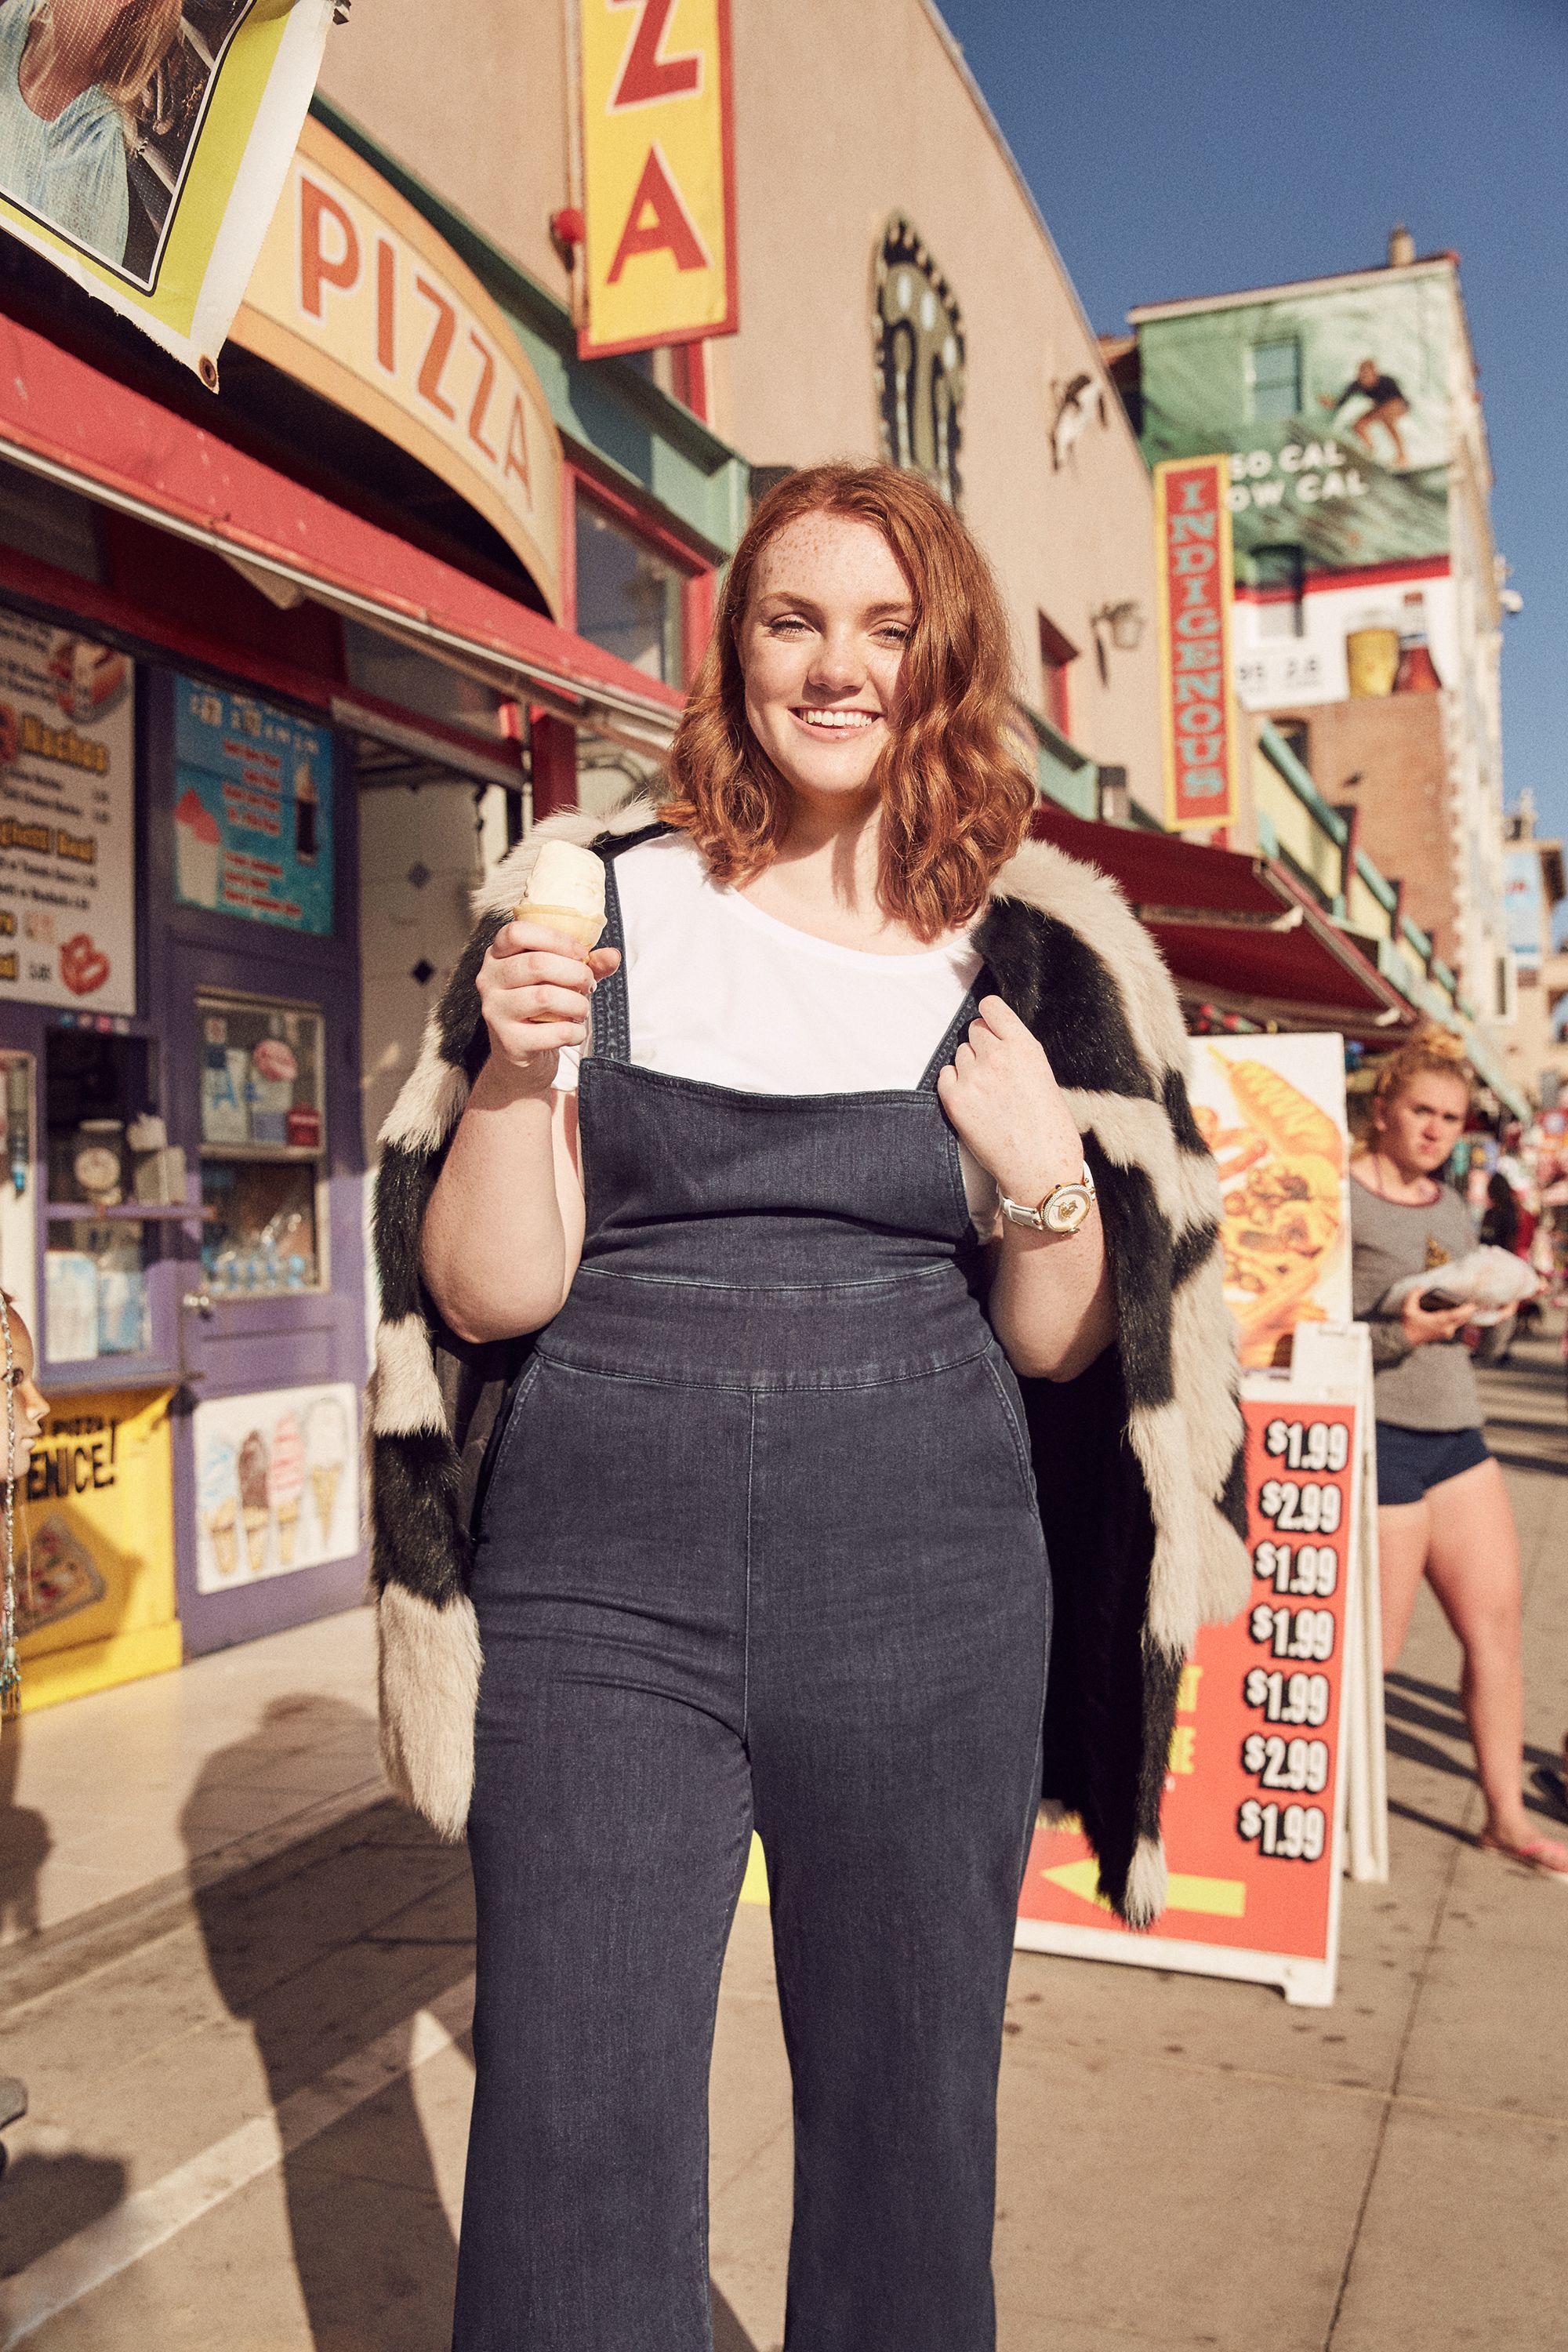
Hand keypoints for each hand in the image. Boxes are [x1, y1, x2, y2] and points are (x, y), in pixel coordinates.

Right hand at [476, 919, 621, 1095]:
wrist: (520, 1054)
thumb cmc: (541, 1007)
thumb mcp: (562, 978)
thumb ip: (587, 964)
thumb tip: (612, 956)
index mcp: (498, 955)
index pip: (517, 932)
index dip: (556, 939)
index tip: (580, 954)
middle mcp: (488, 979)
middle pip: (537, 964)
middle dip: (576, 974)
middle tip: (588, 985)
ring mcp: (495, 1010)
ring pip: (545, 997)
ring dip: (577, 1004)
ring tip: (582, 1010)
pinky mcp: (509, 1041)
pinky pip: (554, 1032)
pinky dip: (575, 1032)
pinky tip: (575, 1032)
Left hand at [935, 995, 1082, 1204]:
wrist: (1040, 1168)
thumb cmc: (1051, 1130)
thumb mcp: (1045, 1077)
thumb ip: (1020, 1055)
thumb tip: (998, 1042)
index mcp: (1024, 1047)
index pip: (991, 1007)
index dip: (989, 1016)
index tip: (990, 1024)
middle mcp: (996, 1056)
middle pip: (974, 1030)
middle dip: (982, 1045)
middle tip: (994, 1069)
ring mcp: (973, 1077)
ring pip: (960, 1054)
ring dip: (969, 1066)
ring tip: (988, 1092)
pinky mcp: (954, 1099)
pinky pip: (945, 1075)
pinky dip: (954, 1084)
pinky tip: (973, 1101)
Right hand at [1399, 1291, 1476, 1347]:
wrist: (1406, 1339)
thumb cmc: (1408, 1325)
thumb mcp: (1408, 1308)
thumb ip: (1414, 1295)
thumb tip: (1421, 1287)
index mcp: (1439, 1321)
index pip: (1457, 1315)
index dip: (1466, 1310)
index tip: (1473, 1304)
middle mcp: (1445, 1328)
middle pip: (1462, 1319)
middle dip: (1469, 1311)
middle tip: (1475, 1302)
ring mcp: (1446, 1332)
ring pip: (1460, 1322)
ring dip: (1465, 1315)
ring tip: (1470, 1306)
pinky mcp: (1445, 1334)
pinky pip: (1457, 1324)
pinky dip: (1460, 1318)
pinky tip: (1460, 1312)